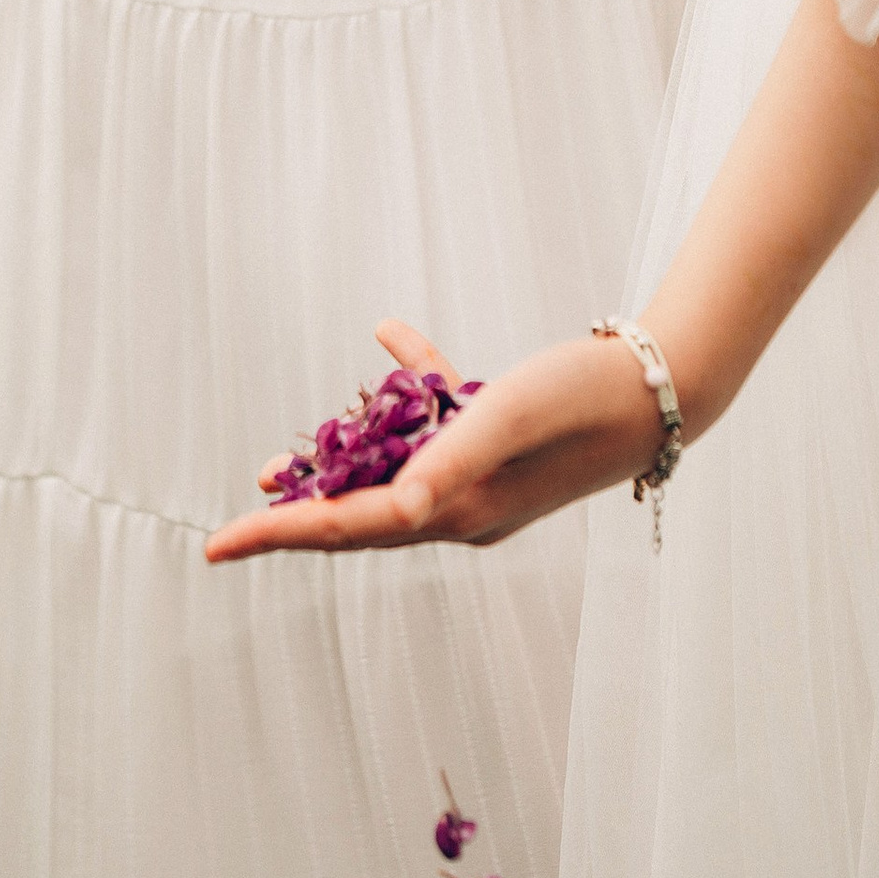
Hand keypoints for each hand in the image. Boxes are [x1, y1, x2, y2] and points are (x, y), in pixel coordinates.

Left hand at [205, 317, 660, 563]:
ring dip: (344, 457)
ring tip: (288, 454)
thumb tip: (397, 505)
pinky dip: (411, 381)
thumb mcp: (508, 415)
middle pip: (359, 514)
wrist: (662, 388)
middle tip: (240, 513)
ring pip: (392, 470)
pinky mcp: (500, 443)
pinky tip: (390, 333)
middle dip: (298, 513)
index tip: (216, 544)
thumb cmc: (583, 400)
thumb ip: (451, 457)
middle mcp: (462, 506)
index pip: (345, 528)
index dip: (277, 531)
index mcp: (456, 511)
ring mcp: (481, 478)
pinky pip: (438, 418)